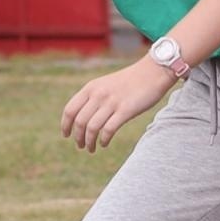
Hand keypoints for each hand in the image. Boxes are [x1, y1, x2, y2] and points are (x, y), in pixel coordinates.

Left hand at [60, 58, 175, 152]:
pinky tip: (105, 143)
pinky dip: (103, 140)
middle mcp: (99, 94)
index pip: (70, 110)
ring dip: (89, 142)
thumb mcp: (107, 84)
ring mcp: (112, 102)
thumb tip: (82, 118)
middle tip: (81, 146)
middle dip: (78, 137)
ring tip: (91, 148)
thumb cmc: (131, 80)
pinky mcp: (126, 110)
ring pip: (92, 128)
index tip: (66, 135)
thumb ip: (94, 97)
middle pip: (79, 122)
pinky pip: (108, 130)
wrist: (154, 71)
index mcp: (91, 87)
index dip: (66, 125)